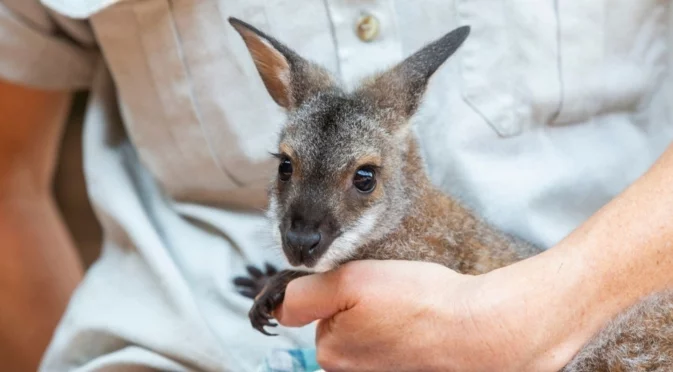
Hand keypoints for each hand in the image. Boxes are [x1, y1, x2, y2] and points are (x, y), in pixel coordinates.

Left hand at [275, 260, 536, 371]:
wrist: (479, 328)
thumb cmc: (420, 303)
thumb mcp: (350, 281)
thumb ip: (303, 294)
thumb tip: (277, 307)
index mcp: (330, 352)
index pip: (314, 311)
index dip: (335, 289)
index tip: (364, 287)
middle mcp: (349, 371)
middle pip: (340, 322)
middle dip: (359, 303)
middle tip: (390, 292)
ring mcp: (378, 371)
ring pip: (367, 330)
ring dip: (382, 315)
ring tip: (408, 307)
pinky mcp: (403, 366)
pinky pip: (390, 340)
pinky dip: (401, 328)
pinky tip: (418, 321)